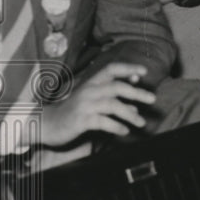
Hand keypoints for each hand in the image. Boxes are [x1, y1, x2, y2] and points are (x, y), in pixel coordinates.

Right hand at [38, 63, 154, 147]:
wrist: (47, 124)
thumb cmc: (74, 112)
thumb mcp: (93, 102)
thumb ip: (113, 101)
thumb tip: (136, 106)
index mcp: (92, 83)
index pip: (111, 69)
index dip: (128, 67)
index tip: (144, 71)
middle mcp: (89, 91)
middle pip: (117, 87)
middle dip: (137, 92)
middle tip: (152, 99)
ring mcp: (84, 105)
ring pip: (113, 105)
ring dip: (130, 114)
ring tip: (141, 123)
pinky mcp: (81, 120)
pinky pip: (103, 122)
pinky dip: (116, 127)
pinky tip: (124, 131)